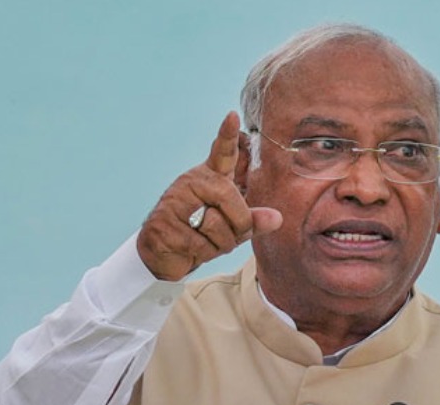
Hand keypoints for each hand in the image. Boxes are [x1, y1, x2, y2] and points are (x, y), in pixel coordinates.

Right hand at [137, 111, 282, 280]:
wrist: (163, 254)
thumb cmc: (203, 235)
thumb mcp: (234, 227)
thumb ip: (253, 220)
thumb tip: (276, 218)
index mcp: (210, 178)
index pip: (222, 153)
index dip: (227, 135)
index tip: (232, 116)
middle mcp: (191, 182)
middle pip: (231, 200)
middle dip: (238, 226)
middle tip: (226, 235)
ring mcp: (174, 202)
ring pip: (217, 225)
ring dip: (219, 244)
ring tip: (204, 241)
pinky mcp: (163, 224)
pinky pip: (200, 244)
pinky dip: (201, 254)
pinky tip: (189, 248)